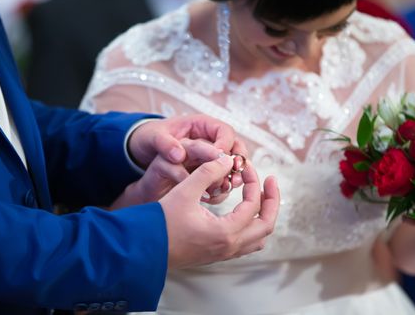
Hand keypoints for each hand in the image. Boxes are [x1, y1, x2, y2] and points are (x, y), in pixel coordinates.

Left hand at [111, 140, 243, 208]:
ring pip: (231, 164)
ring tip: (226, 189)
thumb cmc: (150, 138)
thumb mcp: (153, 137)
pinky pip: (220, 177)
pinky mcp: (205, 169)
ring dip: (232, 177)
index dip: (226, 145)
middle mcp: (209, 139)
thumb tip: (179, 155)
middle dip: (237, 163)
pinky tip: (214, 196)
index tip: (220, 159)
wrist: (143, 152)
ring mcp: (209, 154)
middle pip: (235, 147)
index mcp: (201, 124)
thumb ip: (164, 144)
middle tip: (235, 177)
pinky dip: (221, 186)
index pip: (224, 131)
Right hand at [159, 153, 279, 268]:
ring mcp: (223, 253)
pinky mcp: (216, 254)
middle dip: (271, 201)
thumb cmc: (161, 221)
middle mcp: (229, 247)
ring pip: (258, 238)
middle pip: (266, 226)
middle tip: (270, 182)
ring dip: (263, 216)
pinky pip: (246, 244)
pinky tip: (242, 212)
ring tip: (259, 196)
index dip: (254, 182)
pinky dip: (251, 226)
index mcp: (225, 232)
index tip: (246, 167)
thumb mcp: (185, 190)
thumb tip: (227, 159)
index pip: (254, 205)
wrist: (143, 247)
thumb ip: (208, 172)